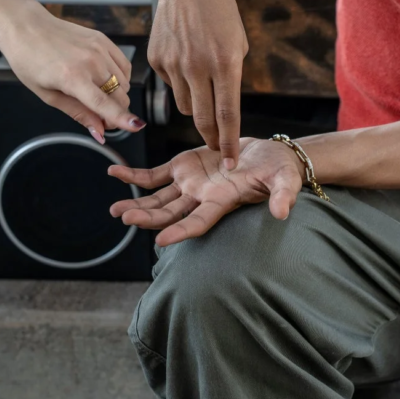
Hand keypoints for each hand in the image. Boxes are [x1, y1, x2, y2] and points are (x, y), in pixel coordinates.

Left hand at [0, 0, 143, 141]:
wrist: (26, 27)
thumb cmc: (29, 60)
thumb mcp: (47, 94)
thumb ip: (78, 113)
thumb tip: (99, 131)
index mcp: (72, 77)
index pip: (104, 104)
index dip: (122, 119)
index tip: (136, 126)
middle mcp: (90, 61)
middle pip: (120, 96)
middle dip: (115, 112)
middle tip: (99, 117)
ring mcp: (99, 48)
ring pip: (125, 83)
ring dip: (116, 95)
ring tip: (96, 94)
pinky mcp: (103, 39)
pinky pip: (124, 65)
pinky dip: (120, 78)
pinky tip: (103, 79)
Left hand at [108, 138, 304, 245]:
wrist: (270, 156)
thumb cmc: (280, 170)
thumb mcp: (285, 179)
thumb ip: (282, 194)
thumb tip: (281, 212)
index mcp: (222, 202)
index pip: (198, 222)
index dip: (180, 232)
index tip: (160, 242)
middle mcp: (201, 198)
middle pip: (170, 214)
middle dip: (148, 218)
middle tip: (126, 220)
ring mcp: (190, 185)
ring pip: (157, 199)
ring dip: (136, 204)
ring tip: (114, 211)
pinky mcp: (183, 168)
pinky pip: (153, 175)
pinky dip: (134, 176)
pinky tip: (114, 173)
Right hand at [151, 0, 247, 168]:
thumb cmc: (219, 10)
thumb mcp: (238, 42)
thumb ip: (232, 76)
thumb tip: (224, 109)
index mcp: (225, 63)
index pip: (227, 116)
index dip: (229, 144)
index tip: (230, 163)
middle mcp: (198, 67)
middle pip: (203, 120)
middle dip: (211, 140)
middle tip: (216, 149)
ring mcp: (173, 64)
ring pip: (186, 106)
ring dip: (197, 106)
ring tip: (203, 85)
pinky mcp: (156, 60)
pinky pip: (171, 85)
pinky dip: (181, 82)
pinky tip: (185, 59)